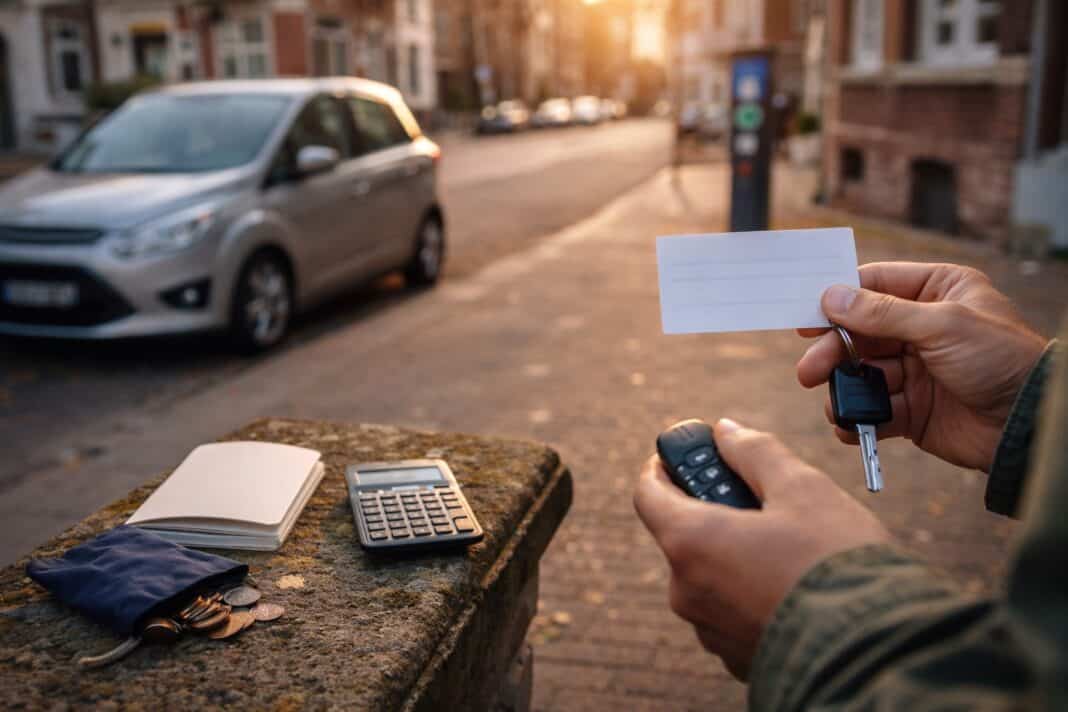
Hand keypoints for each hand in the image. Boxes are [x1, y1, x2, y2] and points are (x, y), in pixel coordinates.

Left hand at [634, 419, 889, 679]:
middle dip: (716, 508)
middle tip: (761, 492)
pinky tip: (797, 583)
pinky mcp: (737, 658)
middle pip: (684, 534)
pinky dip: (753, 590)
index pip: (648, 493)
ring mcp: (710, 630)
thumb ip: (755, 452)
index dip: (665, 465)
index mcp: (690, 543)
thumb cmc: (836, 562)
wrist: (878, 652)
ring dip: (737, 552)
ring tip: (793, 543)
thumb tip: (725, 431)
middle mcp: (687, 591)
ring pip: (712, 575)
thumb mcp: (801, 488)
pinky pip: (734, 611)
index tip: (687, 452)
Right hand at [798, 262, 1047, 471]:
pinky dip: (857, 417)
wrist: (1028, 425)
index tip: (807, 316)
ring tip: (835, 404)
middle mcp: (923, 328)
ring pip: (862, 373)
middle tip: (809, 371)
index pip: (875, 285)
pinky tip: (848, 424)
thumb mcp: (942, 325)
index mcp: (938, 292)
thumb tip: (832, 296)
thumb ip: (882, 313)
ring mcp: (917, 369)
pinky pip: (874, 409)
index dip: (839, 299)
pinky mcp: (913, 409)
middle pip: (860, 333)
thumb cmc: (1002, 360)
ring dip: (844, 388)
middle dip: (834, 353)